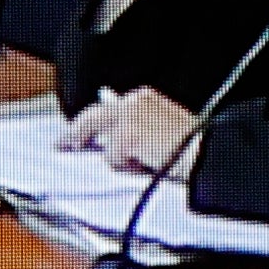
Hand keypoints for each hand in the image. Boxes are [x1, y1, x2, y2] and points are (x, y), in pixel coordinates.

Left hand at [65, 86, 201, 175]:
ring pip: (105, 144)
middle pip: (91, 118)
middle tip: (61, 146)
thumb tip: (111, 147)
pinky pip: (115, 160)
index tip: (75, 135)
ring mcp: (129, 117)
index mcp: (143, 99)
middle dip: (73, 134)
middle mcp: (134, 102)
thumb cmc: (191, 148)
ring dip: (120, 160)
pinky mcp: (128, 136)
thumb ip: (137, 131)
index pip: (106, 111)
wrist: (206, 155)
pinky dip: (129, 169)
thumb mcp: (163, 132)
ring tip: (148, 164)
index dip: (88, 125)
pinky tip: (149, 166)